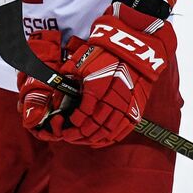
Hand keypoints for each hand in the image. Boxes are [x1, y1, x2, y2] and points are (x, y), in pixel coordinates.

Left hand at [26, 5, 174, 146]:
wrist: (133, 51)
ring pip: (108, 131)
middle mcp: (113, 99)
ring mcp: (126, 106)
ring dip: (93, 138)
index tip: (65, 125)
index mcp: (97, 88)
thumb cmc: (103, 55)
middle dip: (79, 134)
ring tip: (82, 140)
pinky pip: (123, 130)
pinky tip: (100, 141)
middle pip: (95, 126)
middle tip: (69, 136)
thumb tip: (56, 92)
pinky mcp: (136, 109)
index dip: (72, 123)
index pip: (83, 114)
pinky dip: (111, 138)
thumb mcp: (80, 63)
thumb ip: (69, 79)